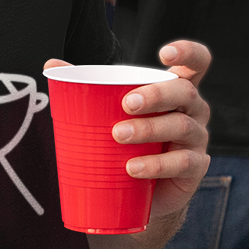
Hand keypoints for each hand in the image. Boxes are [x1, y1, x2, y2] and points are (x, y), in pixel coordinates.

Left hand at [44, 41, 210, 226]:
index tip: (164, 53)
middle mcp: (193, 111)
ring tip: (118, 135)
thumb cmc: (129, 145)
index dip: (188, 52)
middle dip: (157, 95)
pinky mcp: (195, 169)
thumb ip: (87, 87)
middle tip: (125, 104)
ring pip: (182, 127)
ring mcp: (197, 139)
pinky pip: (182, 163)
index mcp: (176, 91)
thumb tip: (51, 64)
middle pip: (186, 92)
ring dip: (149, 129)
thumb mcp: (111, 114)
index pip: (196, 63)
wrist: (139, 195)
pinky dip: (156, 165)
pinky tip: (133, 168)